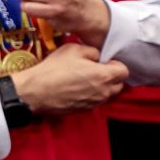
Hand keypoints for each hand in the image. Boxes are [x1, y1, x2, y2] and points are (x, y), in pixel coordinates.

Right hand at [9, 42, 128, 115]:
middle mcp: (104, 92)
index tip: (102, 61)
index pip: (124, 70)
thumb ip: (92, 51)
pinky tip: (75, 89)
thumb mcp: (73, 49)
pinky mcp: (84, 110)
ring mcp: (94, 103)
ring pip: (107, 94)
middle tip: (94, 70)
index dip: (115, 64)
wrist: (35, 92)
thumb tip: (97, 57)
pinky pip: (94, 101)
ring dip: (101, 87)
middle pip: (118, 85)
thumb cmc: (54, 69)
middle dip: (111, 77)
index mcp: (105, 75)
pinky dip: (90, 95)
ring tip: (83, 80)